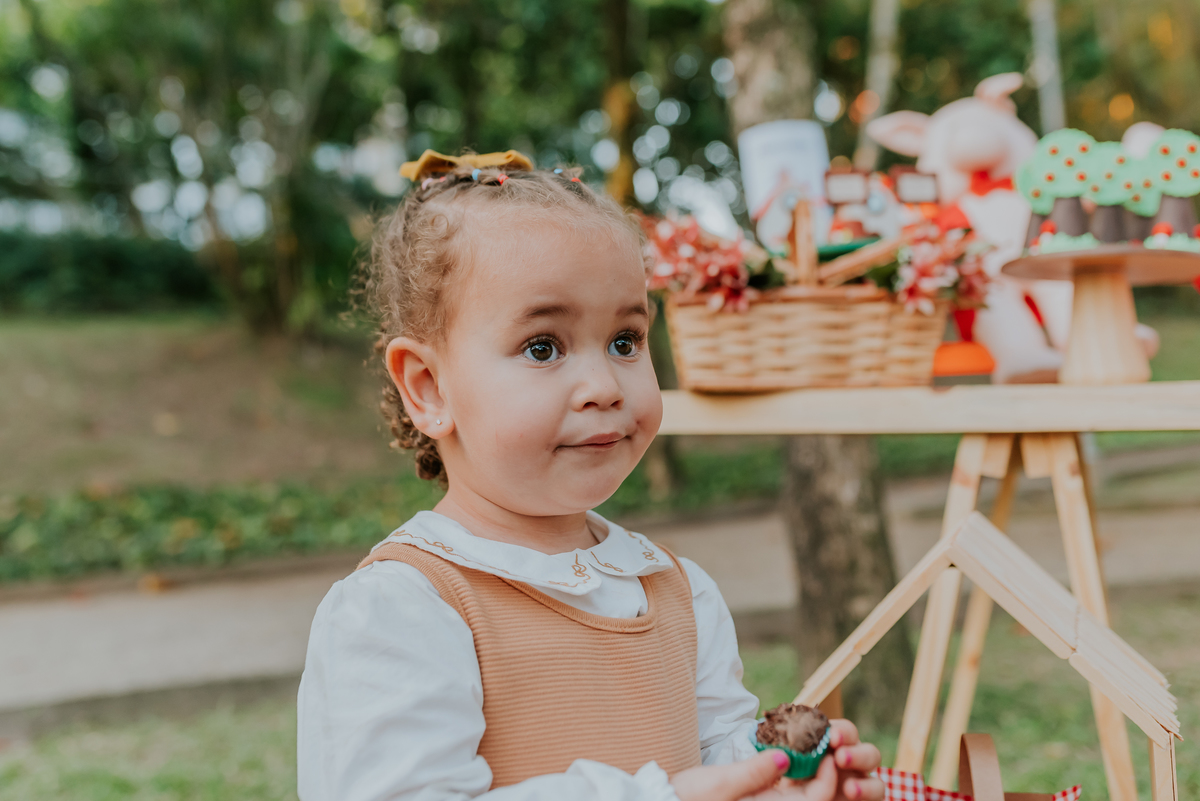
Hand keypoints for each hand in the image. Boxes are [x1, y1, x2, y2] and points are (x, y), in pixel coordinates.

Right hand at [671, 719, 883, 800]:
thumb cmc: (689, 799)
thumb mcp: (722, 784)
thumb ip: (755, 773)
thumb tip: (787, 758)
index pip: (815, 799)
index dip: (827, 776)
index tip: (827, 747)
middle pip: (811, 795)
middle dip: (821, 769)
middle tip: (822, 738)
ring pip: (798, 790)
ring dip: (806, 768)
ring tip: (806, 739)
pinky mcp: (756, 800)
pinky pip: (782, 787)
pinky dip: (788, 769)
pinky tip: (785, 748)